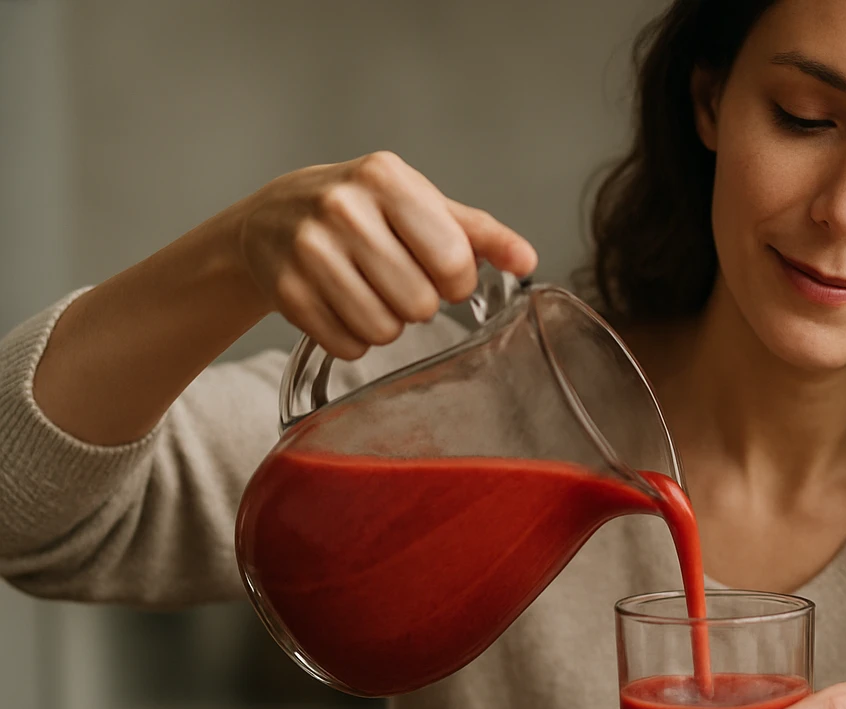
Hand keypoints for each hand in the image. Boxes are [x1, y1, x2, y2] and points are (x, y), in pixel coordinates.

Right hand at [234, 151, 537, 359]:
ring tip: (370, 292)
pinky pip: (348, 346)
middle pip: (419, 303)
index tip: (442, 272)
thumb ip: (478, 234)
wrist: (272, 218)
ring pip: (383, 330)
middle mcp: (343, 208)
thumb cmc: (361, 211)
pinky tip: (341, 305)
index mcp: (385, 179)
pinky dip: (353, 338)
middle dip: (418, 303)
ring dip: (387, 324)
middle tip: (397, 280)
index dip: (457, 280)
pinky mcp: (286, 291)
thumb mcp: (420, 206)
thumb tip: (526, 260)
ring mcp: (309, 250)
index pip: (452, 259)